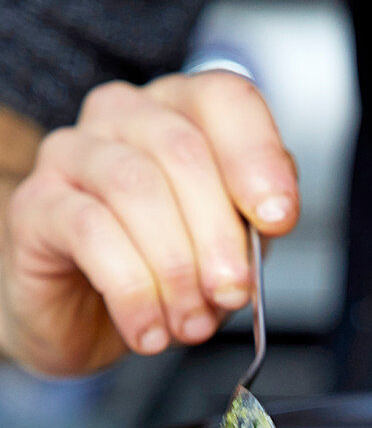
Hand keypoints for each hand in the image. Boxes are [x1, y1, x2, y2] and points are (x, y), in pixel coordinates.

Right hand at [0, 71, 298, 375]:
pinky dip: (134, 291)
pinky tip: (149, 329)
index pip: (225, 99)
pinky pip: (92, 233)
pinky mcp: (36, 204)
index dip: (258, 157)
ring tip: (191, 321)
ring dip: (176, 268)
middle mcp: (122, 117)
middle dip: (219, 233)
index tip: (278, 219)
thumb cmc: (157, 267)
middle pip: (183, 150)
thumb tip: (270, 220)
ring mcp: (71, 153)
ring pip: (137, 189)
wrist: (80, 317)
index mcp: (179, 111)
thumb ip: (252, 223)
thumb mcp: (224, 244)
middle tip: (232, 291)